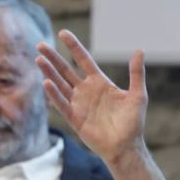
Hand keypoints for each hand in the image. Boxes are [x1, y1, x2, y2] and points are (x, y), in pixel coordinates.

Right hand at [36, 30, 146, 164]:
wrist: (127, 147)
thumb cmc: (133, 123)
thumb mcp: (138, 95)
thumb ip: (136, 73)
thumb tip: (140, 51)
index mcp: (100, 83)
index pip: (84, 60)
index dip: (74, 47)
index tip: (63, 33)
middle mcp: (86, 91)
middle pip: (66, 70)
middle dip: (54, 58)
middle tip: (40, 45)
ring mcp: (79, 104)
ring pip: (60, 85)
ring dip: (49, 72)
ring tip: (39, 59)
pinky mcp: (75, 118)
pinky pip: (62, 104)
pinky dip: (54, 94)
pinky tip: (47, 82)